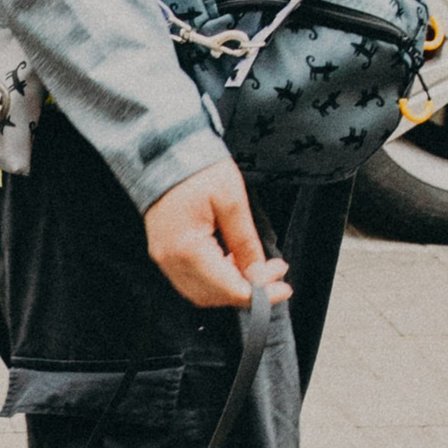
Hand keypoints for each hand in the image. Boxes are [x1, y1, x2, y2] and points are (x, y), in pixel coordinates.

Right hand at [143, 160, 293, 310]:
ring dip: (231, 287)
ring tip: (255, 266)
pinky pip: (191, 280)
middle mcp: (170, 260)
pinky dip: (216, 280)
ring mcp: (163, 258)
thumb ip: (245, 242)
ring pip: (202, 293)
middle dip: (248, 291)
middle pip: (214, 296)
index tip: (283, 286)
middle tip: (274, 273)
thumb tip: (260, 274)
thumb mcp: (231, 201)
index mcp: (187, 248)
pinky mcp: (164, 252)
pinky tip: (232, 261)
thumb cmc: (197, 169)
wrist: (164, 151)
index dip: (260, 293)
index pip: (228, 288)